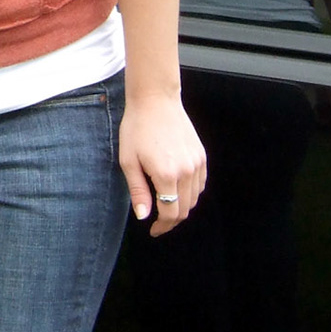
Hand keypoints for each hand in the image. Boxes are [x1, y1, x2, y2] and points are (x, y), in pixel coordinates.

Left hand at [119, 93, 206, 236]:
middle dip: (172, 220)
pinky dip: (192, 193)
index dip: (162, 227)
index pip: (170, 213)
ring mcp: (197, 163)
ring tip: (166, 206)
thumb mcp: (129, 161)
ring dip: (182, 207)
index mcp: (166, 175)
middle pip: (185, 209)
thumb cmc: (137, 128)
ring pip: (195, 198)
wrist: (155, 101)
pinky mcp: (201, 156)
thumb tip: (144, 216)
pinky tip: (178, 191)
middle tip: (158, 222)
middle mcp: (186, 171)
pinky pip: (201, 184)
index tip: (154, 230)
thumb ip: (138, 191)